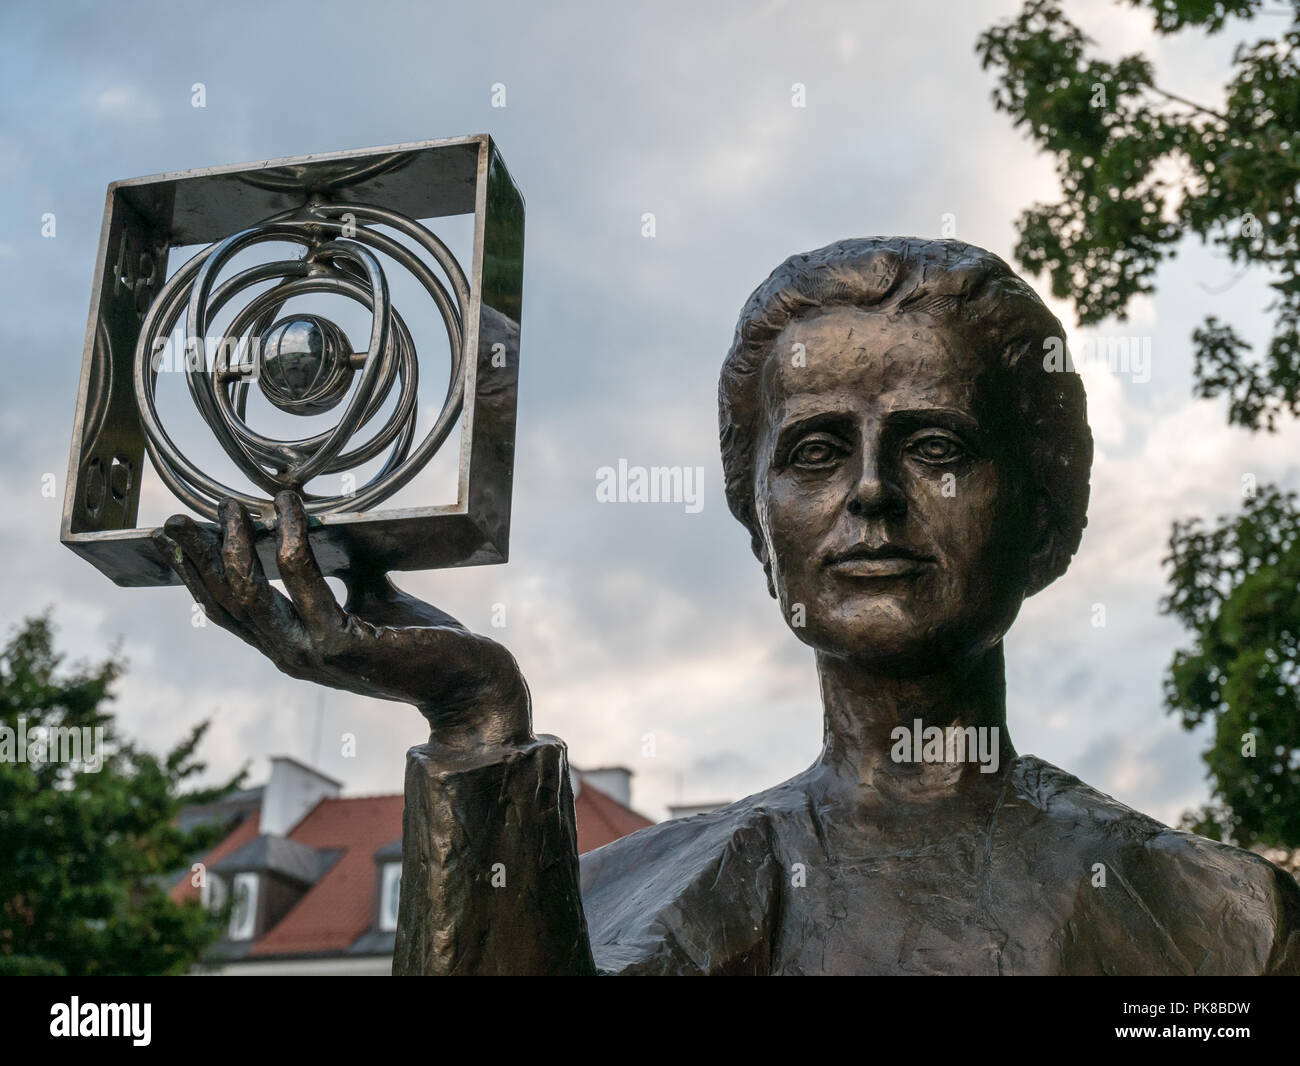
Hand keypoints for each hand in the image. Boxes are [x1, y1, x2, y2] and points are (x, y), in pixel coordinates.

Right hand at [152, 491, 531, 751]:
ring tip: (228, 506)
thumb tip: (326, 526)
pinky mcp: (343, 640)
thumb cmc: (424, 642)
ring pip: (250, 594)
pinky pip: (302, 579)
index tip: (180, 537)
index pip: (229, 613)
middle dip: (195, 559)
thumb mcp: (373, 601)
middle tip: (174, 518)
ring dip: (232, 545)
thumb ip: (344, 574)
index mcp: (294, 648)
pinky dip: (288, 538)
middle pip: (225, 605)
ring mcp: (313, 652)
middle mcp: (293, 656)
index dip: (197, 576)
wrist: (469, 680)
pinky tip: (286, 507)